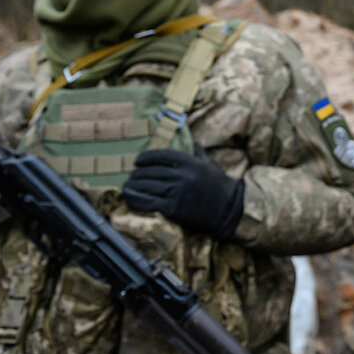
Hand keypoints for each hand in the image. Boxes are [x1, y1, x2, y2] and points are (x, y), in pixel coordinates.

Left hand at [122, 148, 244, 238]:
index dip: (146, 157)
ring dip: (133, 186)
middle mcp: (182, 176)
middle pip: (151, 171)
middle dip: (137, 174)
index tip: (137, 160)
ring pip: (147, 186)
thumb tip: (194, 142)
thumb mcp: (211, 166)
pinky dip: (135, 200)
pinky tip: (128, 198)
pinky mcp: (173, 209)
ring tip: (126, 187)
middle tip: (131, 176)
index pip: (161, 156)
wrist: (227, 211)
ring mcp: (177, 192)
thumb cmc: (219, 187)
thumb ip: (199, 154)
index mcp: (190, 163)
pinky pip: (148, 202)